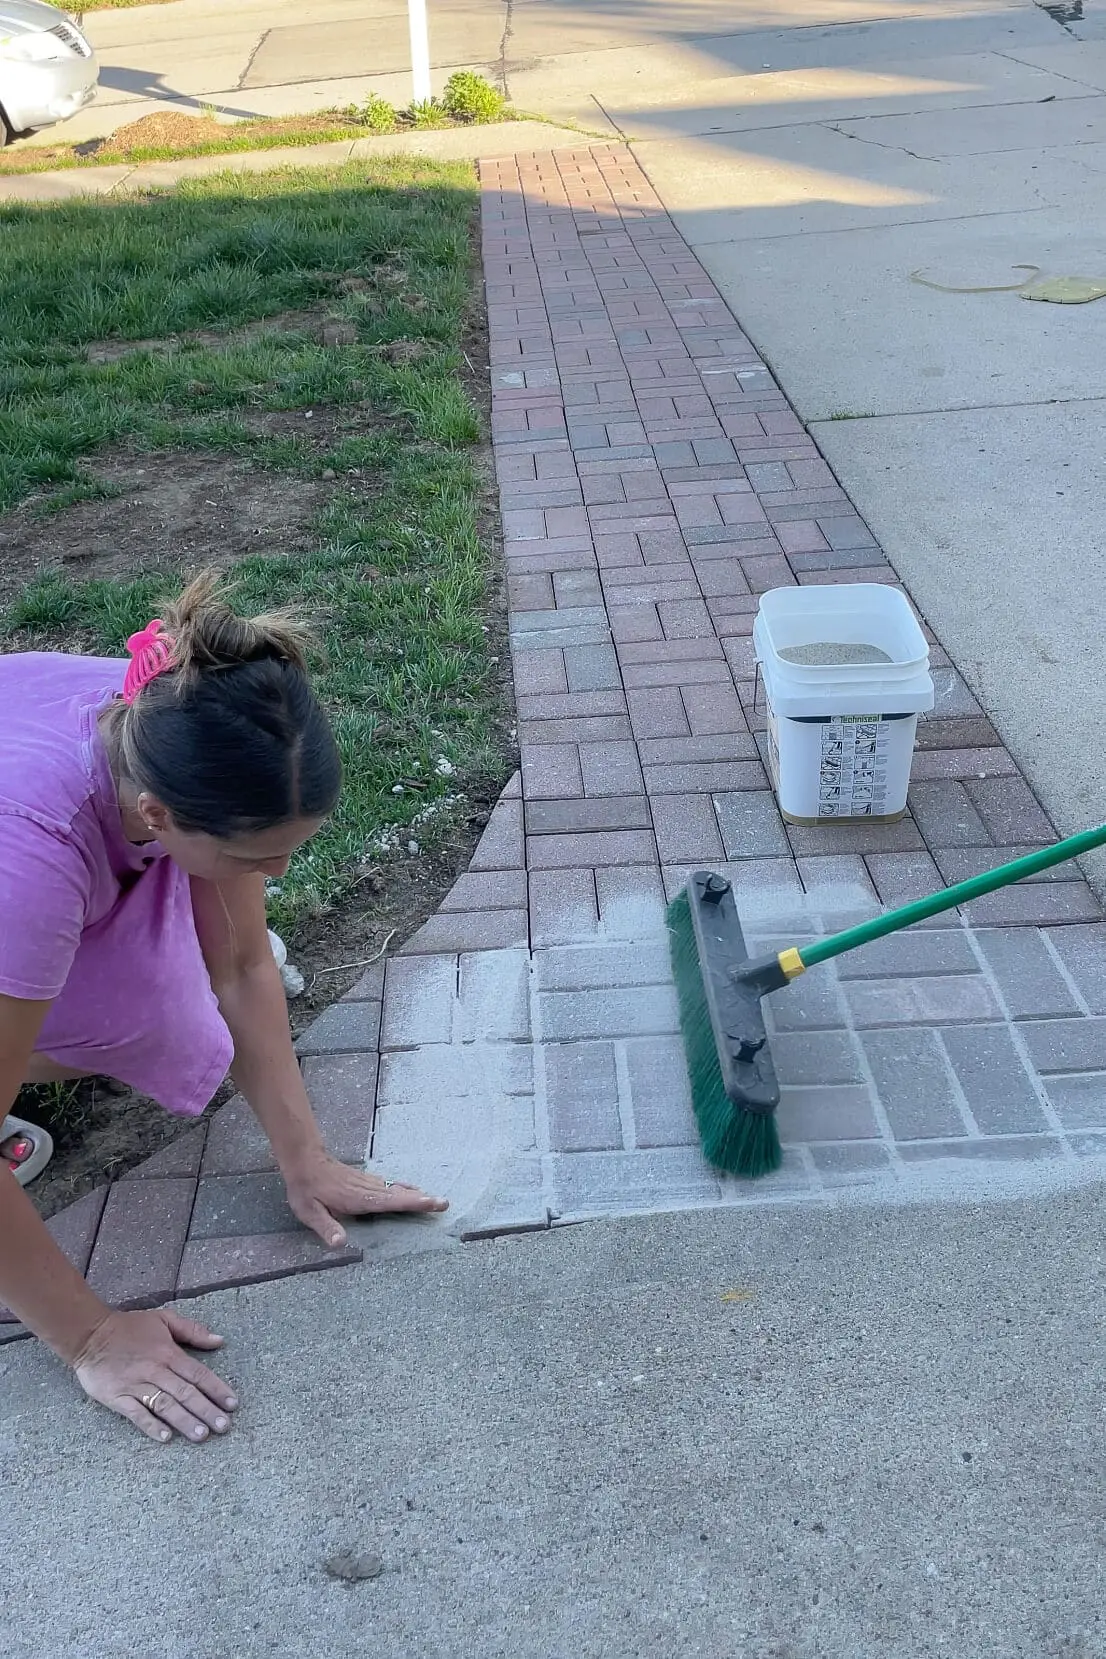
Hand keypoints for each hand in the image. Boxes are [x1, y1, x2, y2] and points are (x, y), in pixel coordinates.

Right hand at [71, 1308, 237, 1443]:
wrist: (89, 1334)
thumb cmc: (129, 1327)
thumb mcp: (164, 1319)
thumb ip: (192, 1330)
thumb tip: (220, 1340)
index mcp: (169, 1353)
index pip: (198, 1373)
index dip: (217, 1389)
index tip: (233, 1404)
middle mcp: (155, 1370)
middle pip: (185, 1393)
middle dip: (207, 1410)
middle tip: (224, 1427)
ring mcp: (136, 1385)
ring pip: (165, 1405)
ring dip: (184, 1421)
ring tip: (201, 1435)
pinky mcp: (117, 1397)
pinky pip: (136, 1414)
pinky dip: (151, 1425)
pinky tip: (165, 1437)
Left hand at [283, 1150, 447, 1248]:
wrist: (304, 1159)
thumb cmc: (306, 1188)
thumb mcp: (309, 1211)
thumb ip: (326, 1227)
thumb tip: (340, 1244)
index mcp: (358, 1198)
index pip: (390, 1202)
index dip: (411, 1203)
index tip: (432, 1202)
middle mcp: (368, 1189)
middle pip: (400, 1194)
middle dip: (422, 1199)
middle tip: (445, 1203)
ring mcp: (368, 1182)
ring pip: (397, 1188)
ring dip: (416, 1194)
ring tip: (434, 1199)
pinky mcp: (365, 1180)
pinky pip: (390, 1185)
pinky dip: (404, 1188)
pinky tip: (409, 1189)